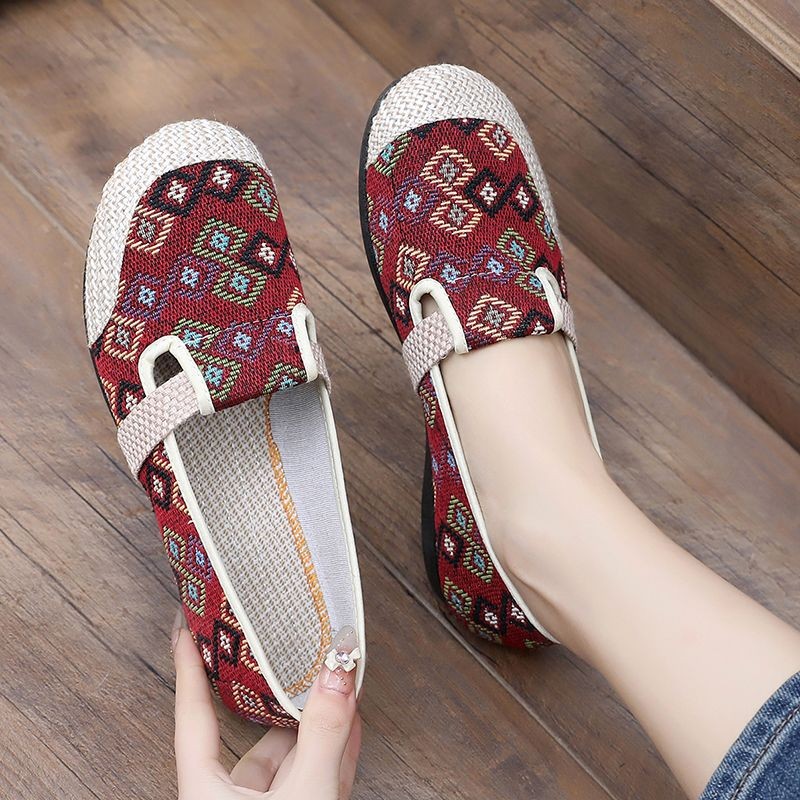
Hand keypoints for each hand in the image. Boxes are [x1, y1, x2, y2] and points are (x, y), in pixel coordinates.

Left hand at [172, 613, 361, 798]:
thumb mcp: (305, 793)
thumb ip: (322, 734)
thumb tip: (337, 672)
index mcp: (206, 790)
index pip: (194, 714)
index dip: (189, 667)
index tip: (187, 627)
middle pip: (255, 735)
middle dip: (284, 697)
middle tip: (293, 654)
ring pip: (288, 759)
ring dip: (316, 724)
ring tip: (338, 685)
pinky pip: (310, 780)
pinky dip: (330, 751)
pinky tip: (349, 727)